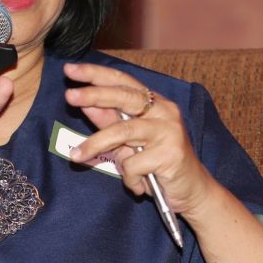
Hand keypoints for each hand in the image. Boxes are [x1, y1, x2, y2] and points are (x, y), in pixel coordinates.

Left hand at [62, 62, 211, 214]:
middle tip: (70, 96)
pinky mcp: (171, 154)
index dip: (96, 74)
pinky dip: (129, 178)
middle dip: (94, 95)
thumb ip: (110, 123)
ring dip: (96, 144)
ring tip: (76, 157)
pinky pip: (134, 164)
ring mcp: (169, 131)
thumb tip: (85, 105)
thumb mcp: (129, 142)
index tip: (70, 70)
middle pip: (124, 97)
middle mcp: (165, 111)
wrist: (192, 192)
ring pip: (123, 131)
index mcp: (154, 103)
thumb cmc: (158, 165)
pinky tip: (137, 185)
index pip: (123, 81)